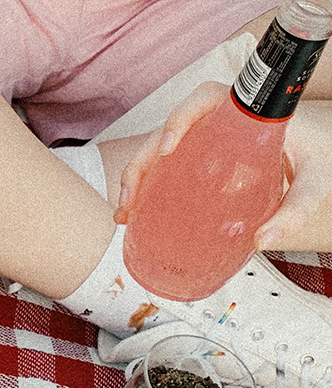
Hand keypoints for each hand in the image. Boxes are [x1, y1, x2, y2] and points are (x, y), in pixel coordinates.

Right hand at [115, 83, 331, 249]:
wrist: (322, 154)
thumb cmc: (319, 154)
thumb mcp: (316, 177)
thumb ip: (296, 207)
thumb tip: (262, 240)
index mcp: (242, 112)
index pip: (202, 99)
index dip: (179, 118)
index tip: (168, 146)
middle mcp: (215, 125)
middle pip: (165, 131)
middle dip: (141, 163)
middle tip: (132, 197)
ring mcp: (202, 145)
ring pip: (157, 152)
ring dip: (134, 179)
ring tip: (124, 213)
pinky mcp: (197, 165)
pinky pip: (164, 171)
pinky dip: (145, 191)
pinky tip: (133, 216)